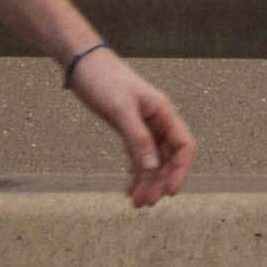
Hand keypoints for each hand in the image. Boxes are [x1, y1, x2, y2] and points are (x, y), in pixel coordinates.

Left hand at [66, 44, 196, 207]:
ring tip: (136, 203)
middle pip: (168, 158)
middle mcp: (157, 121)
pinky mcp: (128, 129)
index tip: (170, 191)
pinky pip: (137, 156)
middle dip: (159, 182)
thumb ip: (137, 138)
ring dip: (147, 182)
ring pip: (152, 160)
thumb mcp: (121, 109)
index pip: (183, 146)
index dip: (180, 170)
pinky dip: (135, 173)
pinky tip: (129, 189)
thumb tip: (152, 168)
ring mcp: (143, 126)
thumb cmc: (104, 79)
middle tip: (147, 203)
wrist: (83, 63)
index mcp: (164, 113)